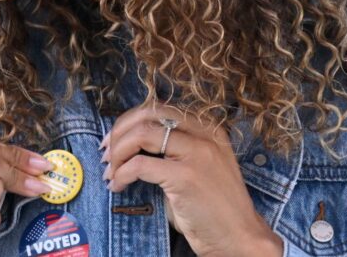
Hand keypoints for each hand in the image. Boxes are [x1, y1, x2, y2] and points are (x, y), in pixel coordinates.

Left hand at [101, 101, 283, 256]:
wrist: (240, 238)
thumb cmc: (213, 208)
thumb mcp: (196, 166)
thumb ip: (170, 150)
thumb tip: (126, 142)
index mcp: (208, 129)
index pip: (158, 109)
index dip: (129, 121)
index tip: (113, 139)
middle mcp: (205, 135)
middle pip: (147, 116)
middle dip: (119, 133)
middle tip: (106, 154)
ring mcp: (197, 154)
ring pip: (141, 135)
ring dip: (117, 154)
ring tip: (110, 172)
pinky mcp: (187, 176)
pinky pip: (139, 165)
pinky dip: (121, 175)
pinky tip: (118, 186)